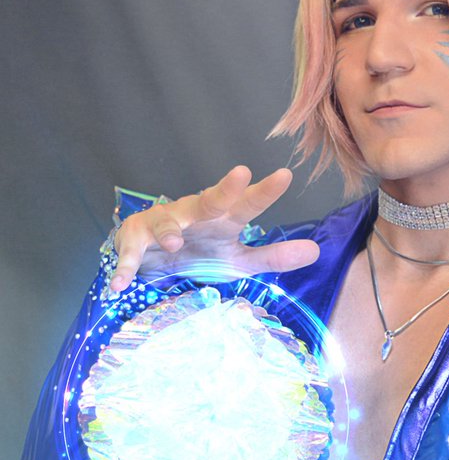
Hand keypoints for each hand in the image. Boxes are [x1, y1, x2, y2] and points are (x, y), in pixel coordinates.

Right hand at [108, 165, 318, 292]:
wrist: (154, 258)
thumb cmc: (202, 252)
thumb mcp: (238, 260)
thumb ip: (273, 256)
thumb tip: (317, 252)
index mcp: (222, 219)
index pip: (247, 204)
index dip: (265, 192)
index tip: (285, 176)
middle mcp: (194, 214)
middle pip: (209, 199)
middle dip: (223, 189)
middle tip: (239, 175)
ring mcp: (162, 225)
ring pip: (166, 222)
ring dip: (169, 230)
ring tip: (174, 243)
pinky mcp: (134, 240)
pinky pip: (130, 254)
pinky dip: (125, 267)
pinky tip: (120, 283)